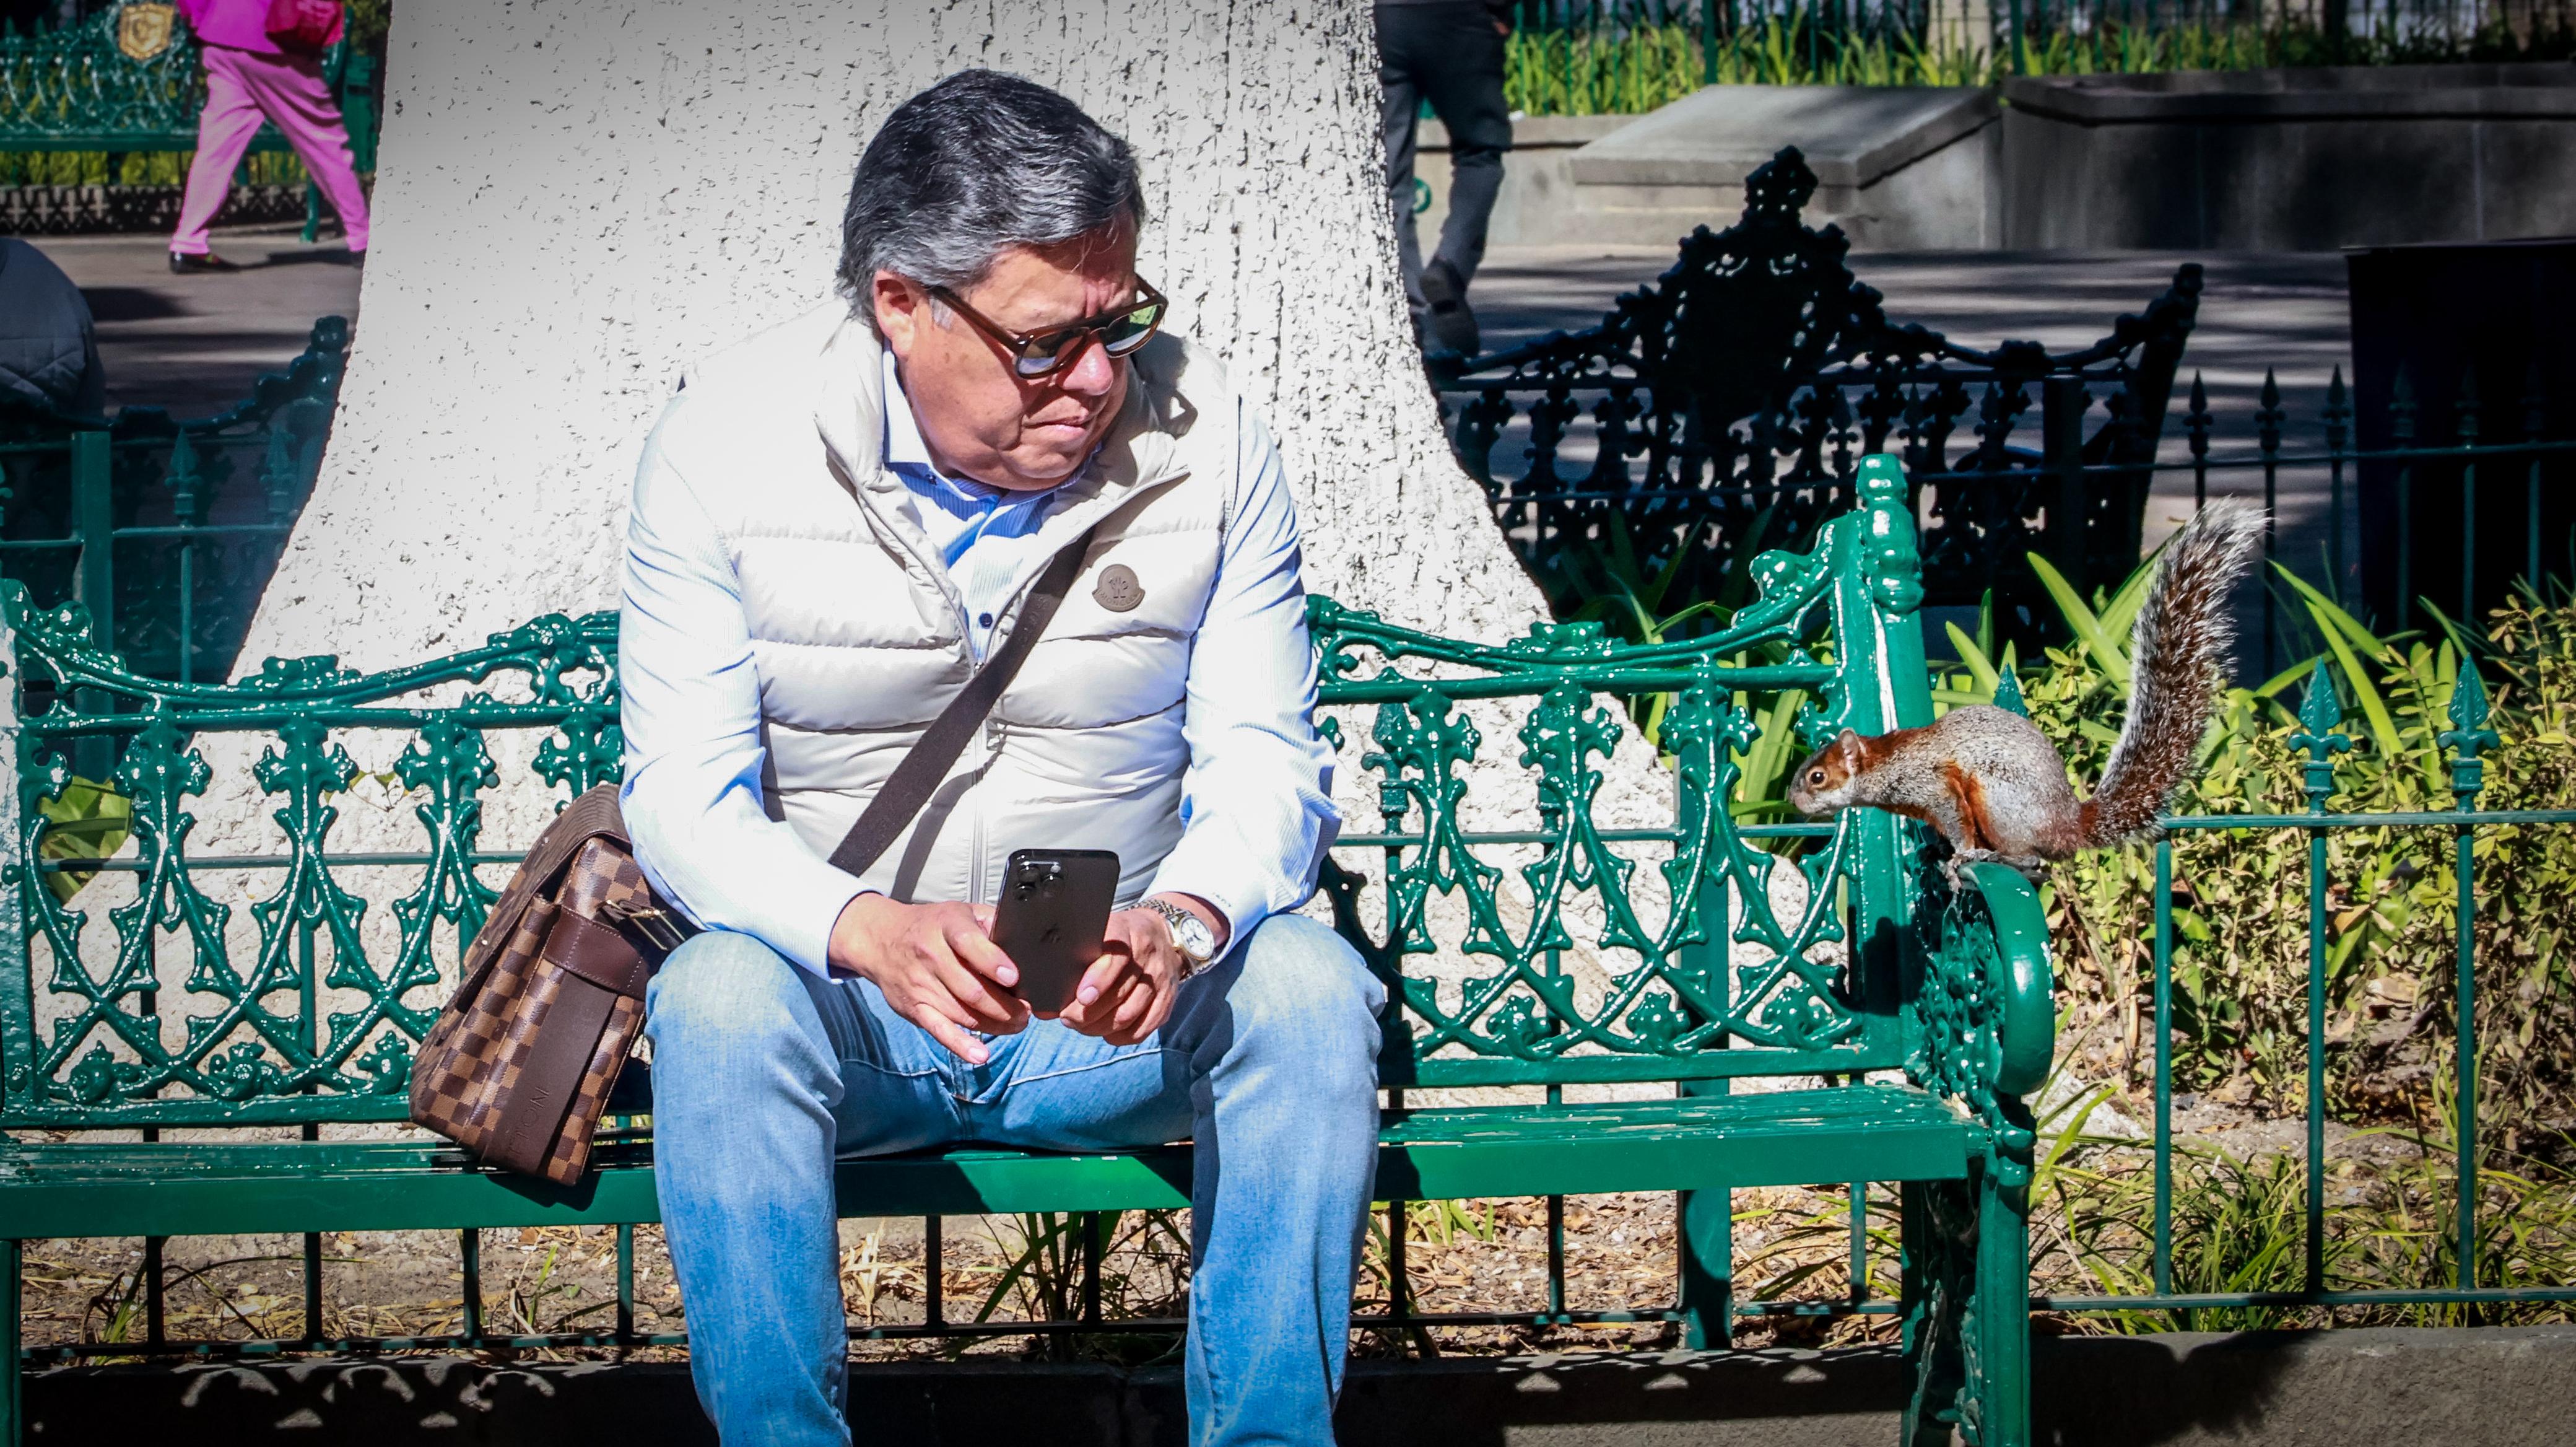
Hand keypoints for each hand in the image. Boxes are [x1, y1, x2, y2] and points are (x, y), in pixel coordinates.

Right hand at [827, 894, 1027, 1062]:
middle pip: (971, 989)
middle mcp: (931, 955)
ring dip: (995, 1024)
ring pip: (963, 1013)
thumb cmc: (932, 926)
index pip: (969, 944)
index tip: (1014, 978)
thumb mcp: (961, 911)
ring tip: (1017, 1025)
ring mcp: (920, 984)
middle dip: (1005, 1006)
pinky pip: (939, 1030)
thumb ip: (991, 922)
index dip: (993, 962)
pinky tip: (980, 1055)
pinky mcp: (914, 1008)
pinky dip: (960, 1045)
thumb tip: (1023, 942)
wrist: (881, 940)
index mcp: (947, 926)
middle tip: (1026, 1011)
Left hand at [1053, 894, 1223, 1045]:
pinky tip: (1106, 1031)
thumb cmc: (1115, 938)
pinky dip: (1121, 1036)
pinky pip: (1143, 1028)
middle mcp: (1146, 955)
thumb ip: (1071, 964)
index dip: (1098, 979)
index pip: (1115, 958)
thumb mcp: (1095, 936)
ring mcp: (1160, 979)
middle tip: (1067, 1018)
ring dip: (1099, 1027)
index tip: (1082, 997)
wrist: (1161, 934)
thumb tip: (1042, 1009)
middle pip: (1118, 994)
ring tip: (1081, 1025)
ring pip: (1128, 1015)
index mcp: (1124, 932)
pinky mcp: (1168, 999)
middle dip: (1087, 1014)